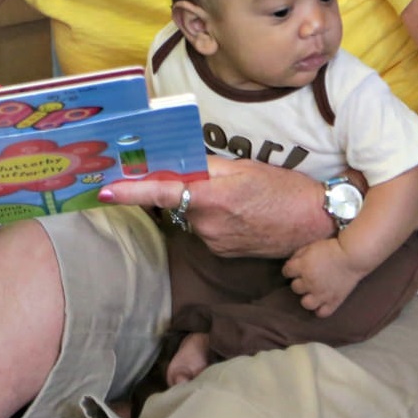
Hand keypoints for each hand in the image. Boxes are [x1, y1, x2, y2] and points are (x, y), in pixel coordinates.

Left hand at [99, 157, 332, 257]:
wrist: (313, 225)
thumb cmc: (282, 190)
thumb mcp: (243, 167)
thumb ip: (206, 165)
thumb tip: (179, 163)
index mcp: (212, 198)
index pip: (161, 193)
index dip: (130, 191)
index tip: (104, 190)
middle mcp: (207, 225)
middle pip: (176, 202)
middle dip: (180, 187)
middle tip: (211, 177)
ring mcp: (214, 243)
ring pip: (190, 215)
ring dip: (199, 203)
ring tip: (234, 196)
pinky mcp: (221, 254)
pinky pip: (204, 229)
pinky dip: (210, 217)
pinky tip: (237, 211)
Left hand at [283, 237, 364, 317]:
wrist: (352, 256)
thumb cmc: (330, 248)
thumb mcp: (310, 246)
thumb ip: (298, 255)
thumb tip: (290, 265)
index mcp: (303, 267)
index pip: (286, 272)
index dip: (290, 269)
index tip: (294, 268)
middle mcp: (310, 282)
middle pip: (295, 287)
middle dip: (299, 281)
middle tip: (307, 277)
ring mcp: (321, 294)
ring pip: (305, 304)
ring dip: (307, 297)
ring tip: (312, 292)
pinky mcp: (333, 302)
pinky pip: (322, 313)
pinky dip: (320, 309)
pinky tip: (322, 302)